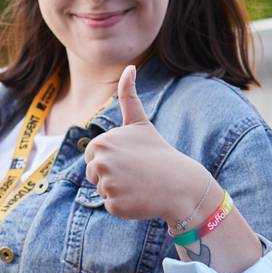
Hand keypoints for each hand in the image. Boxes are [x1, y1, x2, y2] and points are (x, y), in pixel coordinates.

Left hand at [83, 65, 209, 221]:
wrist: (180, 183)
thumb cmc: (157, 151)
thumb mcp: (140, 122)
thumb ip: (128, 96)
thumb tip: (130, 66)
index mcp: (101, 142)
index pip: (92, 156)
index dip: (111, 159)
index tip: (130, 158)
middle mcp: (100, 163)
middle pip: (92, 174)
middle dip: (111, 176)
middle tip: (135, 173)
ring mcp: (107, 185)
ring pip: (101, 190)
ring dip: (118, 191)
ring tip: (138, 184)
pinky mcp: (114, 205)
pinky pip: (110, 206)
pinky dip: (124, 205)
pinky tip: (140, 197)